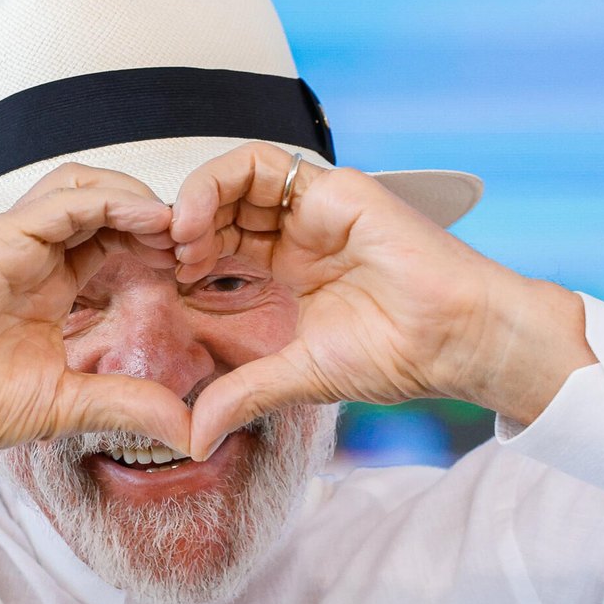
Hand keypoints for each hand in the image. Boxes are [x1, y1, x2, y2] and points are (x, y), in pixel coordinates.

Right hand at [0, 164, 192, 467]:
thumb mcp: (66, 404)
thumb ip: (125, 404)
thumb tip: (188, 429)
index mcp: (50, 283)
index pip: (114, 240)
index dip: (159, 246)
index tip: (198, 271)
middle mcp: (35, 252)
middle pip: (107, 202)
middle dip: (158, 215)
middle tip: (199, 244)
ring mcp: (17, 239)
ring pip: (88, 186)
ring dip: (139, 198)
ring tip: (179, 227)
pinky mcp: (0, 235)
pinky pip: (64, 200)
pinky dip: (112, 201)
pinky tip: (150, 222)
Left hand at [170, 143, 593, 458]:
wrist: (455, 339)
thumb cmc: (397, 357)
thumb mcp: (298, 377)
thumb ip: (243, 394)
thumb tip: (194, 437)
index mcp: (286, 276)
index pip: (214, 254)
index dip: (175, 267)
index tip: (148, 295)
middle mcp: (294, 238)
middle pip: (216, 215)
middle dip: (176, 236)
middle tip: (153, 265)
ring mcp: (311, 210)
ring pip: (230, 184)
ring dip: (191, 208)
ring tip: (175, 245)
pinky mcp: (329, 189)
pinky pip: (259, 166)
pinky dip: (215, 186)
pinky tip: (195, 225)